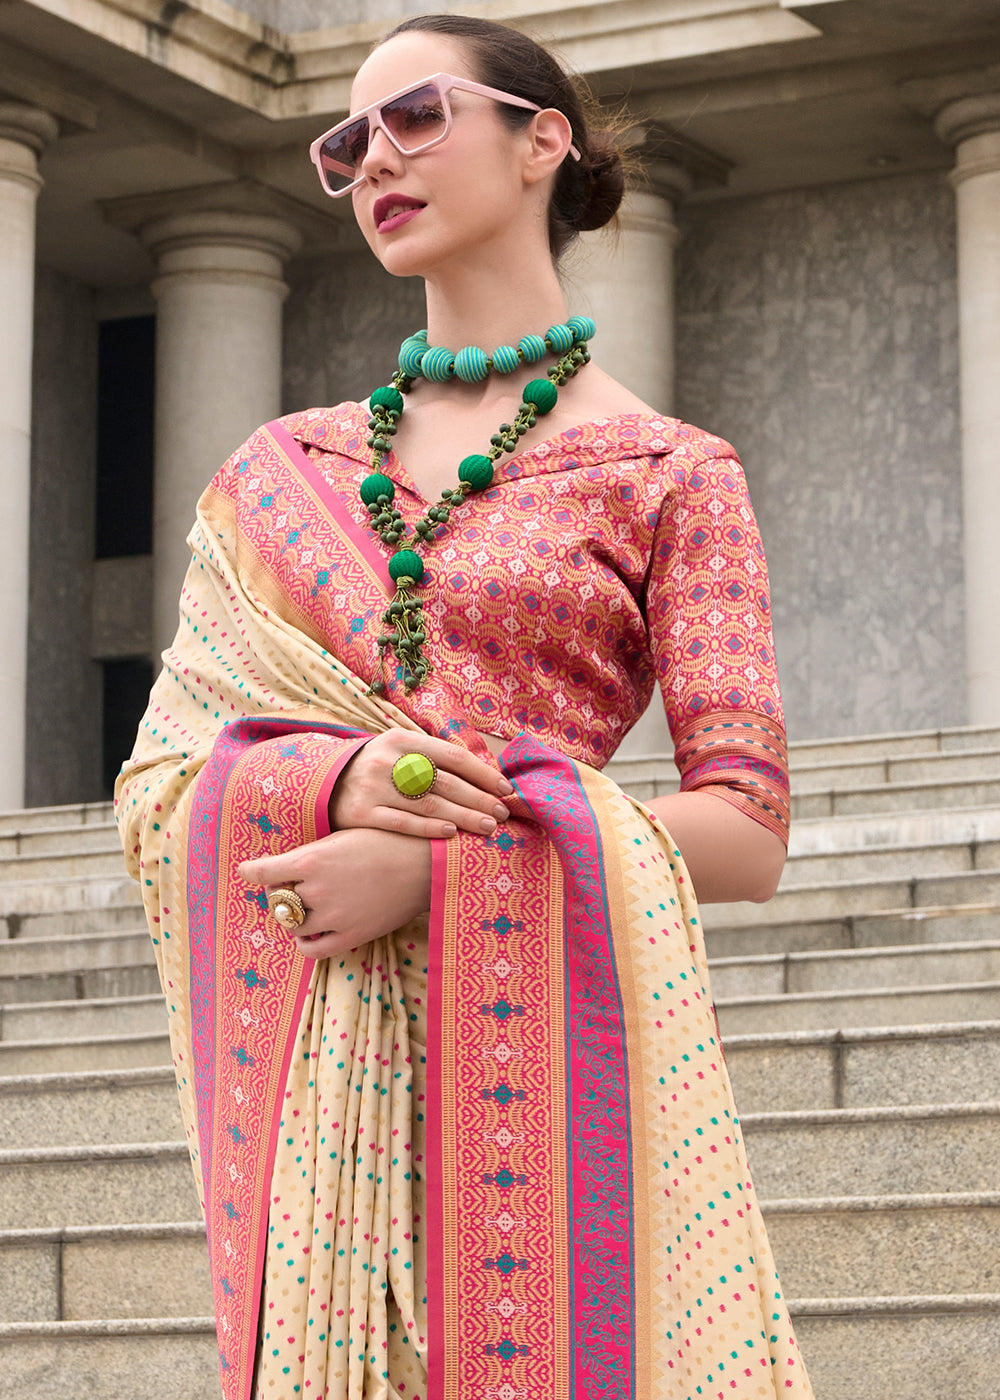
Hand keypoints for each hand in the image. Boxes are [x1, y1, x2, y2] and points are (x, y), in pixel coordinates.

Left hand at [238, 827, 432, 959]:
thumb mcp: (344, 837)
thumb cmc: (387, 842)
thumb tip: (293, 866)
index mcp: (312, 860)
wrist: (424, 866)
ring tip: (304, 907)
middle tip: (291, 884)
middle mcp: (316, 890)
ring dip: (292, 915)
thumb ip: (314, 854)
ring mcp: (331, 916)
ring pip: (291, 923)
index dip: (251, 871)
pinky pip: (311, 949)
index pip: (265, 871)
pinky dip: (304, 941)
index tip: (245, 871)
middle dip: (280, 891)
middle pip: (278, 897)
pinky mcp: (349, 936)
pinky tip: (310, 931)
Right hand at [329, 731, 512, 838]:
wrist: (325, 782)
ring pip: (428, 805)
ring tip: (488, 826)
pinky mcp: (362, 814)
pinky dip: (429, 829)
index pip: (452, 757)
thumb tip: (485, 773)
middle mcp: (388, 761)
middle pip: (445, 782)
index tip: (505, 788)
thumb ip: (433, 757)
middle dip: (479, 799)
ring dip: (463, 817)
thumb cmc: (377, 767)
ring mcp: (373, 788)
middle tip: (502, 812)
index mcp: (401, 739)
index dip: (482, 773)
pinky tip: (451, 834)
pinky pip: (402, 823)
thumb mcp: (400, 750)